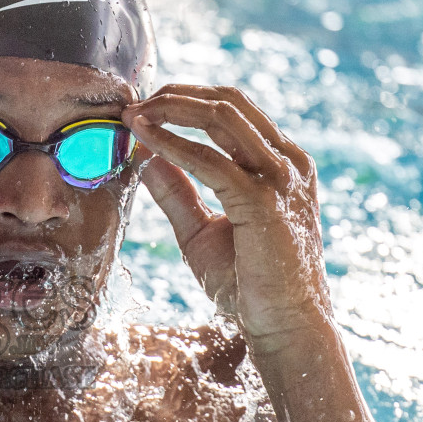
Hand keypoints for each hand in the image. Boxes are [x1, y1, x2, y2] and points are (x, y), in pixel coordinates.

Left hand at [123, 85, 329, 351]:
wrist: (285, 326)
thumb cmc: (250, 284)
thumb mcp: (202, 230)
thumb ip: (177, 192)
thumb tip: (144, 158)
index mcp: (282, 163)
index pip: (234, 110)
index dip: (186, 99)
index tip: (144, 107)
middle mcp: (288, 162)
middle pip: (229, 102)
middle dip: (175, 95)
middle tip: (134, 103)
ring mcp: (280, 178)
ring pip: (222, 117)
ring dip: (171, 109)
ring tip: (135, 114)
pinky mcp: (263, 201)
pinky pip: (210, 160)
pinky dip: (173, 144)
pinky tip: (145, 141)